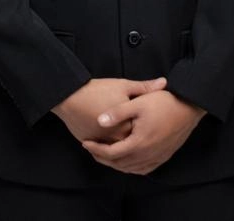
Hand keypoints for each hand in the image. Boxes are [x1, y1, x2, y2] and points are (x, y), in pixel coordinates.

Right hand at [52, 77, 167, 142]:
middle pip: (133, 144)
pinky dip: (112, 146)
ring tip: (133, 137)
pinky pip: (106, 149)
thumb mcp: (123, 85)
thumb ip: (144, 87)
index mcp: (127, 127)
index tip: (157, 122)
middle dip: (140, 138)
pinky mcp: (92, 144)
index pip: (145, 132)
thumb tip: (164, 83)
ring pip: (119, 149)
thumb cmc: (96, 91)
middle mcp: (116, 140)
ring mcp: (103, 144)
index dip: (151, 127)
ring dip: (126, 145)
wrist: (68, 98)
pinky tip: (116, 139)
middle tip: (148, 132)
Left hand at [81, 90, 204, 174]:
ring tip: (104, 155)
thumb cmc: (163, 102)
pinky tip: (126, 161)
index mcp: (139, 142)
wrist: (189, 107)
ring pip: (131, 168)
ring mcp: (158, 157)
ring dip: (116, 164)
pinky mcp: (164, 156)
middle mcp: (148, 154)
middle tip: (90, 149)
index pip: (111, 153)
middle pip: (120, 164)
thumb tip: (99, 121)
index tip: (84, 142)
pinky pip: (144, 169)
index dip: (96, 149)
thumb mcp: (137, 103)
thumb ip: (117, 113)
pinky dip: (131, 168)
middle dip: (102, 158)